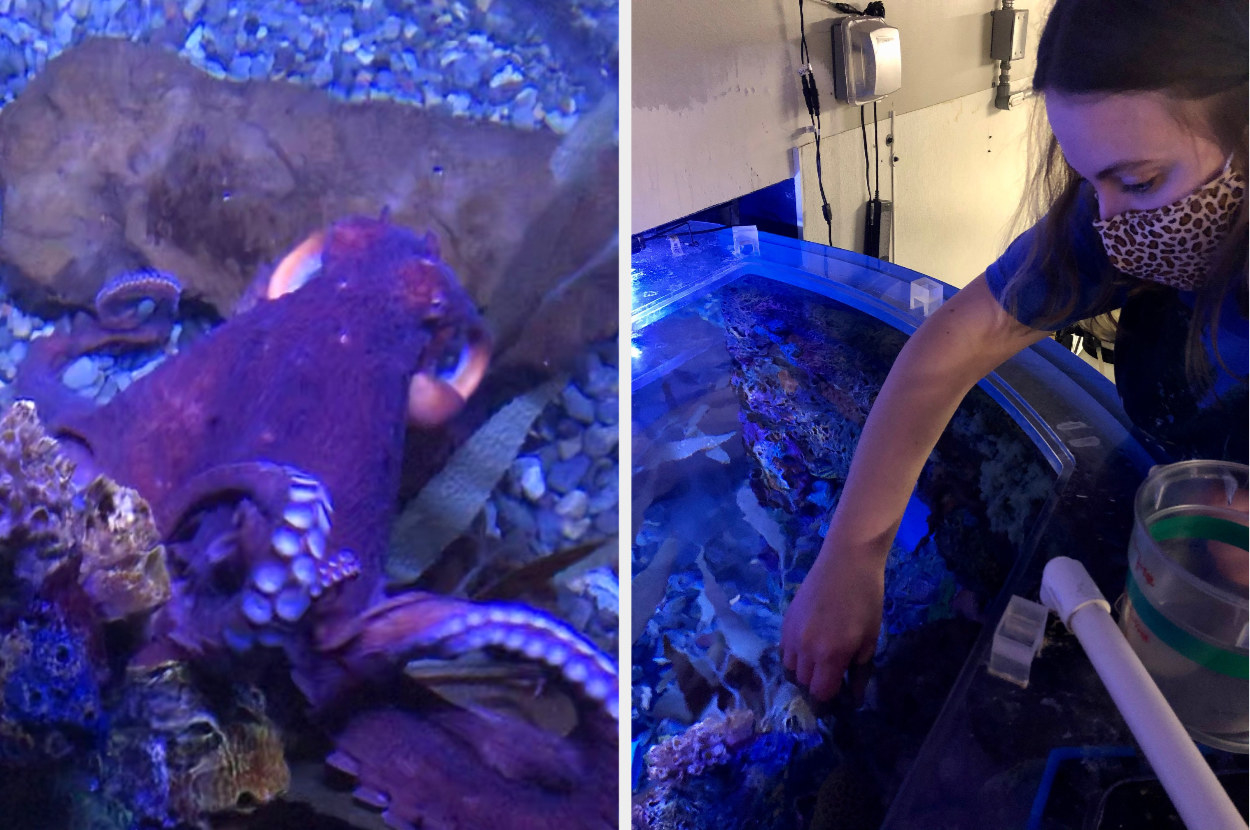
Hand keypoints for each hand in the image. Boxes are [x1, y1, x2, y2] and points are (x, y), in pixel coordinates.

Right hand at [780, 542, 883, 701]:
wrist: (846, 562)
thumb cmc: (866, 600)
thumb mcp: (870, 639)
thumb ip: (860, 671)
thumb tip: (854, 697)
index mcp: (830, 655)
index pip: (820, 693)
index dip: (830, 699)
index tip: (839, 694)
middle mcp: (805, 648)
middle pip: (803, 683)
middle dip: (817, 685)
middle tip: (832, 677)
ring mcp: (791, 634)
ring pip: (790, 668)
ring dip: (803, 671)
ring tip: (819, 662)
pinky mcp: (785, 621)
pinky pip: (784, 650)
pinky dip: (795, 655)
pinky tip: (809, 646)